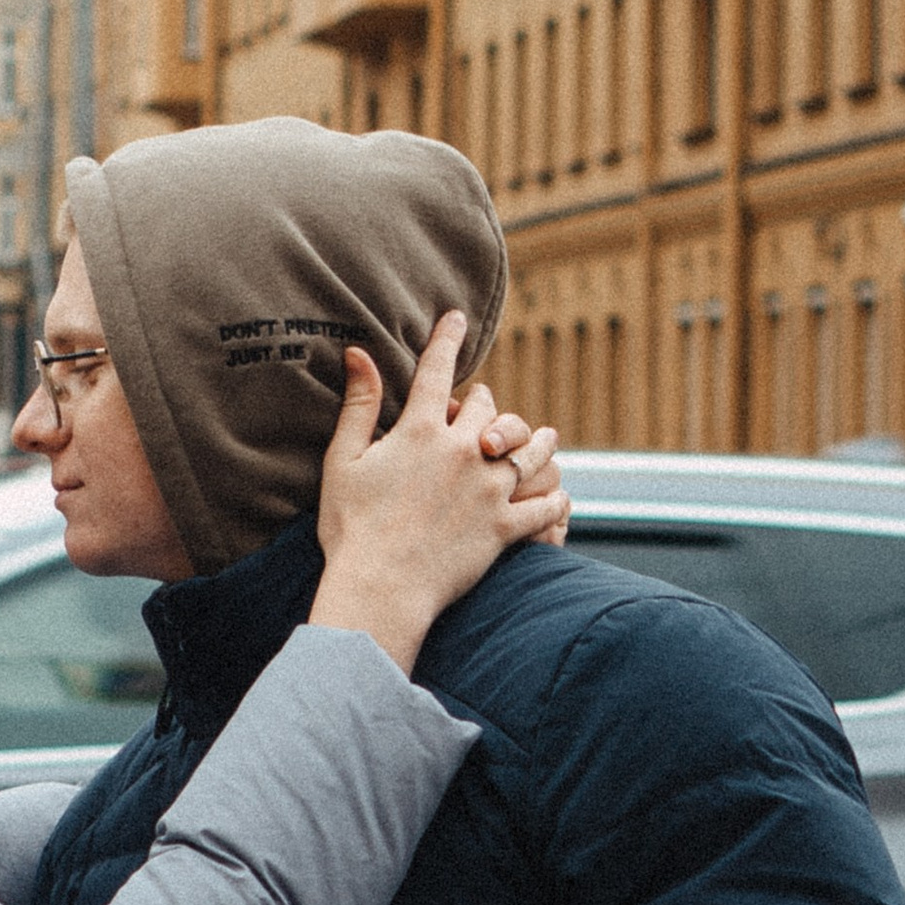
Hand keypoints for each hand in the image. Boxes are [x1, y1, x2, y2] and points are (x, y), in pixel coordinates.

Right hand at [311, 316, 563, 671]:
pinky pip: (545, 505)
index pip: (436, 371)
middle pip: (487, 407)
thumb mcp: (343, 460)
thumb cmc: (351, 528)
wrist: (379, 588)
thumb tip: (358, 353)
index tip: (456, 317)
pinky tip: (560, 495)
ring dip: (539, 441)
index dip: (446, 339)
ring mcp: (488, 489)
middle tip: (484, 404)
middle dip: (486, 401)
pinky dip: (555, 498)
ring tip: (547, 438)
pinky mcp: (505, 526)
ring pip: (530, 449)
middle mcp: (462, 451)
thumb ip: (358, 404)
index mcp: (419, 432)